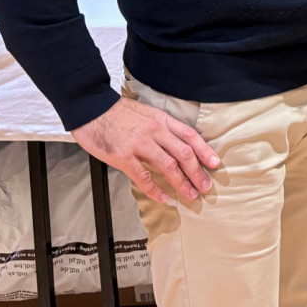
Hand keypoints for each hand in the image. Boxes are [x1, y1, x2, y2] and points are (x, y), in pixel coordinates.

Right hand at [71, 97, 219, 204]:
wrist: (92, 109)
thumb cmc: (117, 112)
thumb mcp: (147, 113)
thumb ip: (161, 128)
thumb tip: (175, 143)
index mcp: (162, 120)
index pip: (190, 136)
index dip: (204, 150)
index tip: (215, 163)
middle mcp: (155, 131)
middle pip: (183, 153)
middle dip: (197, 172)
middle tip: (205, 186)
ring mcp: (140, 144)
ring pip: (168, 166)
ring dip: (182, 182)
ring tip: (190, 195)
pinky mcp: (124, 157)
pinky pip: (144, 176)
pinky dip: (155, 189)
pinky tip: (163, 197)